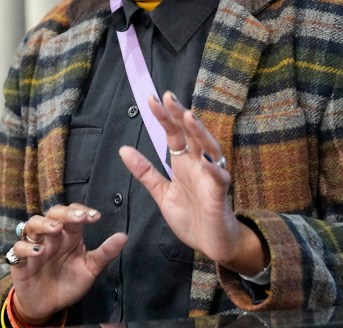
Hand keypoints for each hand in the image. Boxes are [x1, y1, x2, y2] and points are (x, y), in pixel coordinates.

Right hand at [7, 205, 126, 323]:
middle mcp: (52, 236)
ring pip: (33, 224)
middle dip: (65, 213)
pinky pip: (18, 248)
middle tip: (78, 218)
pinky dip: (27, 247)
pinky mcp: (20, 261)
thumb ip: (105, 254)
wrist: (48, 306)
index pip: (74, 214)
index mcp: (70, 235)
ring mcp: (35, 245)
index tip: (96, 217)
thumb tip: (124, 236)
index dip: (82, 211)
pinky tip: (38, 252)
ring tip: (55, 230)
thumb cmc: (69, 283)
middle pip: (54, 214)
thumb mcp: (90, 269)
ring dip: (44, 224)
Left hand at [118, 92, 267, 275]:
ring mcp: (210, 178)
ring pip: (208, 149)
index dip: (164, 117)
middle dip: (180, 115)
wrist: (212, 245)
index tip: (151, 99)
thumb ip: (145, 172)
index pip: (174, 134)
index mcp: (183, 163)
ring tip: (189, 117)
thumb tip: (123, 149)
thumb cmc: (191, 217)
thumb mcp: (162, 193)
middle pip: (191, 134)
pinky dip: (213, 169)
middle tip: (168, 97)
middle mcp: (198, 165)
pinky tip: (206, 160)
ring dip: (199, 133)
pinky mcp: (219, 196)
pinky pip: (219, 179)